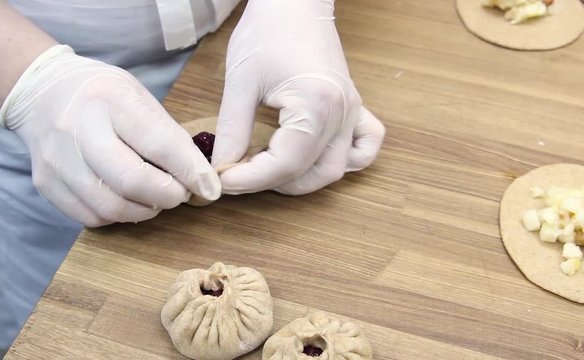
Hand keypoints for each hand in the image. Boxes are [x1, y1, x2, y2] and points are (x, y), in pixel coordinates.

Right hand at [0, 46, 220, 226]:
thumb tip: (198, 176)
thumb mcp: (138, 95)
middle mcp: (78, 129)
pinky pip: (91, 217)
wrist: (41, 93)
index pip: (158, 142)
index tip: (210, 188)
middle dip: (167, 196)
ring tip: (156, 199)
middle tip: (180, 195)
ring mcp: (57, 160)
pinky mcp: (46, 184)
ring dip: (145, 210)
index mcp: (109, 99)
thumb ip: (166, 133)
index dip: (190, 171)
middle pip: (131, 180)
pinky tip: (128, 201)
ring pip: (111, 206)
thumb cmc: (102, 94)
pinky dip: (119, 216)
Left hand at [212, 0, 384, 194]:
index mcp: (316, 106)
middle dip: (272, 182)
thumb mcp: (241, 81)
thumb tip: (221, 167)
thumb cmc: (268, 31)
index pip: (284, 164)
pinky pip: (365, 146)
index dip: (249, 179)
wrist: (294, 2)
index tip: (222, 178)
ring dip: (303, 179)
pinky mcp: (352, 107)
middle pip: (312, 173)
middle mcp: (341, 114)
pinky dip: (347, 161)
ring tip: (268, 169)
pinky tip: (316, 158)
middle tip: (239, 173)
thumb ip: (232, 129)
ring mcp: (351, 112)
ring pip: (337, 169)